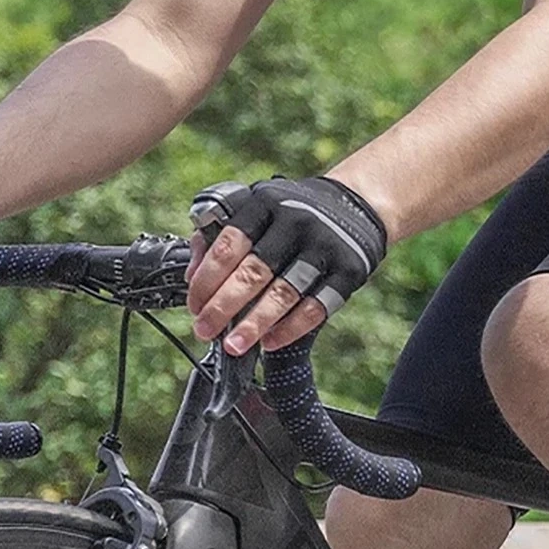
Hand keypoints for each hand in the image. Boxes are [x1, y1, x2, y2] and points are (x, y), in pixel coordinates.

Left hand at [186, 176, 387, 355]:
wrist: (356, 203)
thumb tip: (192, 275)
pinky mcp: (349, 269)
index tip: (194, 304)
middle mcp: (297, 221)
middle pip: (254, 272)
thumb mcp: (256, 206)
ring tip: (233, 345)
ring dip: (255, 324)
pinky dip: (290, 328)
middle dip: (223, 307)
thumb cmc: (292, 211)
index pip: (229, 245)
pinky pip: (316, 306)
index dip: (207, 280)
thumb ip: (219, 233)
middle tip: (204, 330)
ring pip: (284, 293)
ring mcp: (326, 246)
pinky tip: (270, 341)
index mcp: (268, 203)